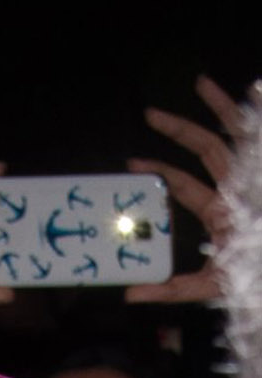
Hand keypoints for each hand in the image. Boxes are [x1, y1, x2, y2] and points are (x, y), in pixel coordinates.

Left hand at [126, 75, 244, 304]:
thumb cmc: (250, 277)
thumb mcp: (208, 287)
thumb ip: (171, 289)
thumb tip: (129, 294)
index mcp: (219, 211)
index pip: (183, 184)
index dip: (159, 172)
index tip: (132, 164)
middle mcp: (237, 188)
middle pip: (206, 150)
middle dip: (179, 130)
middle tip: (150, 114)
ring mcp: (256, 178)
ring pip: (237, 135)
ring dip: (220, 107)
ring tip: (199, 83)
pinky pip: (261, 136)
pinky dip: (257, 110)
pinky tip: (253, 88)